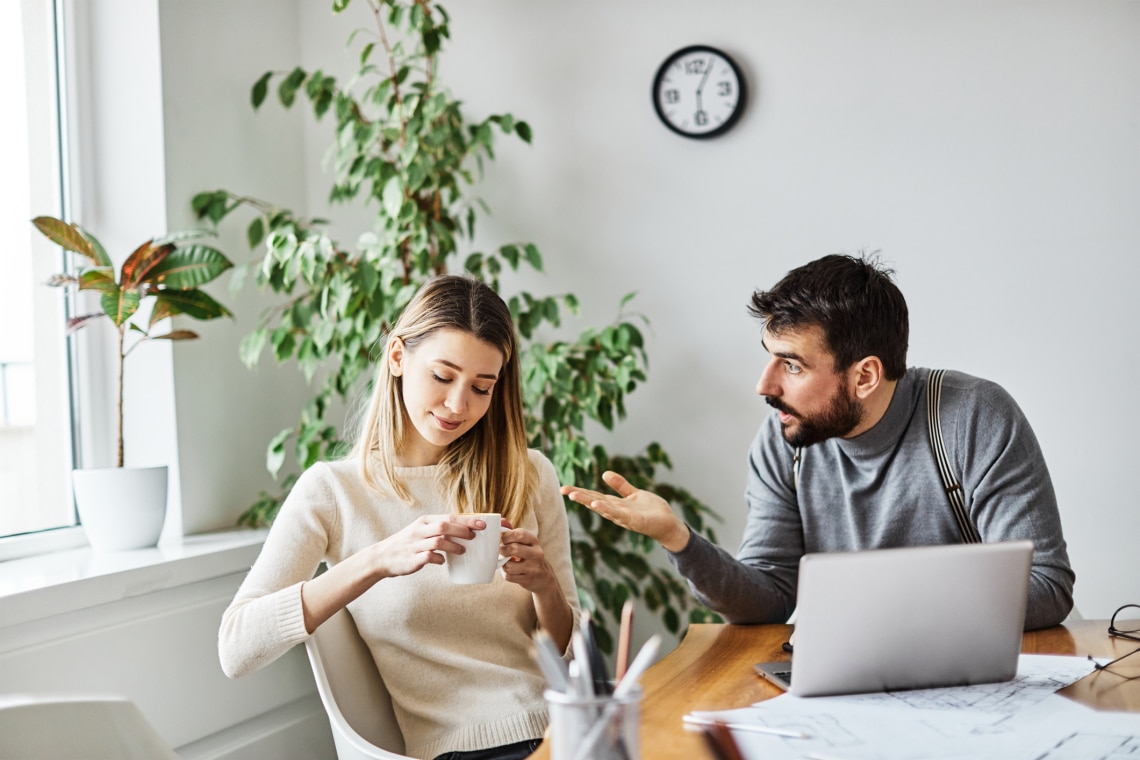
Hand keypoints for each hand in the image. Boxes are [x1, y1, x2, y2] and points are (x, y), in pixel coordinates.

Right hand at [370, 514, 485, 578]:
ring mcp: (415, 544)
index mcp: (424, 521)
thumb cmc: (408, 544)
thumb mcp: (421, 530)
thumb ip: (439, 529)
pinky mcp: (412, 559)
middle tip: (474, 537)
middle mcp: (420, 530)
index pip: (449, 517)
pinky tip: (443, 561)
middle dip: (462, 530)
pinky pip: (429, 558)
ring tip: (462, 551)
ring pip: (438, 541)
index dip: (467, 520)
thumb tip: (465, 530)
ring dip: (453, 546)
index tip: (483, 524)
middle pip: (444, 526)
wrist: (383, 557)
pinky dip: (438, 559)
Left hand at [498, 520, 558, 593]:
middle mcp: (536, 553)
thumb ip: (513, 532)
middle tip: (500, 551)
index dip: (505, 536)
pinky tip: (511, 571)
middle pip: (513, 549)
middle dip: (502, 550)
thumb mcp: (525, 542)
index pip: (518, 534)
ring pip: (509, 566)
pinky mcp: (529, 580)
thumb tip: (501, 520)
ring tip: (506, 563)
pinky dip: (506, 574)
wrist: (544, 577)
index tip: (500, 539)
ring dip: (503, 565)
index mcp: (534, 541)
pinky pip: (510, 576)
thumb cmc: (530, 556)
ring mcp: (533, 568)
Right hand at [561, 471, 690, 551]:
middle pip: (595, 502)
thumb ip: (620, 485)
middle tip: (563, 490)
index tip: (564, 487)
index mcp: (616, 505)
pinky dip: (607, 510)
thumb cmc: (653, 511)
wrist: (670, 524)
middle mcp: (617, 512)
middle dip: (580, 496)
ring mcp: (624, 517)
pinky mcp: (635, 521)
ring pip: (603, 508)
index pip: (595, 496)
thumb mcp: (634, 494)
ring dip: (589, 502)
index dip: (580, 492)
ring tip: (574, 495)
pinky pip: (619, 514)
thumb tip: (604, 474)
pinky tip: (597, 504)